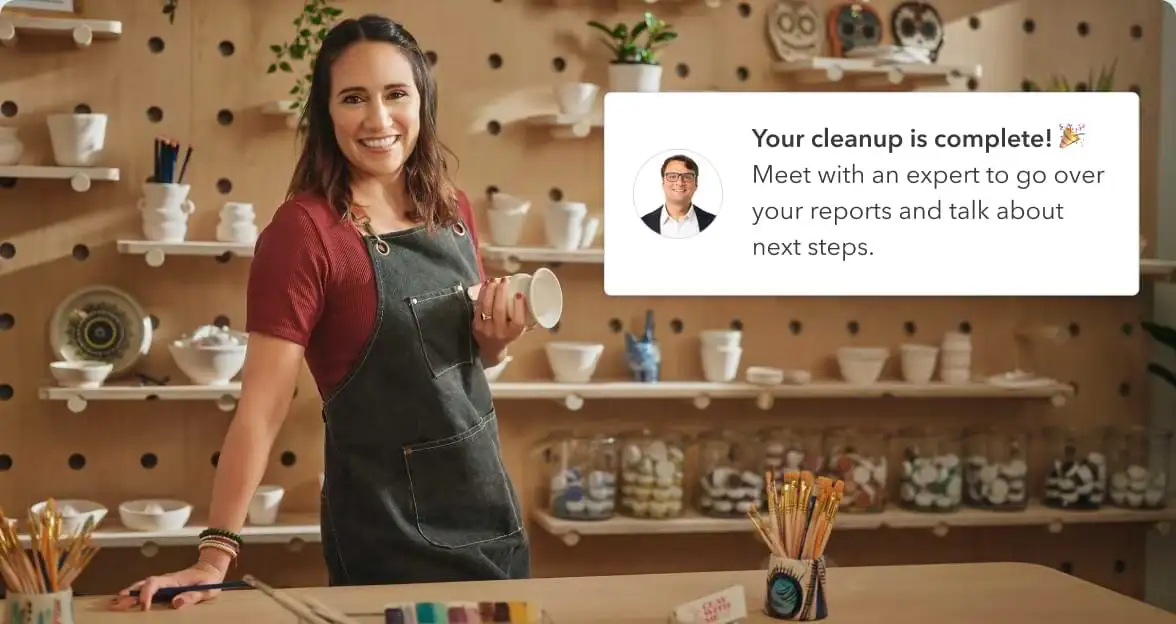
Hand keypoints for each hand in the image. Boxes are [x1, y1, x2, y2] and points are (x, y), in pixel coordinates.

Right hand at [109, 561, 225, 610]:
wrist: (210, 569)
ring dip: (128, 595)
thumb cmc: (209, 580)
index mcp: (175, 580)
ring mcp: (163, 583)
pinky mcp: (163, 587)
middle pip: (143, 584)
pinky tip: (124, 602)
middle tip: (117, 604)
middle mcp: (166, 580)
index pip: (155, 583)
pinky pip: (146, 590)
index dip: (147, 593)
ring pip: (141, 586)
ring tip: (114, 604)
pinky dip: (134, 595)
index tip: (143, 606)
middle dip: (130, 594)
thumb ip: (193, 596)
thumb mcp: (206, 590)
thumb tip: (176, 604)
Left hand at [472, 277, 527, 357]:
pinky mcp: (476, 325)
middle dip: (501, 292)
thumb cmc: (508, 335)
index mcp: (513, 333)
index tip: (519, 293)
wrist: (491, 349)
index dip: (519, 306)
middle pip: (500, 310)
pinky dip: (482, 294)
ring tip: (493, 280)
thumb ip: (523, 315)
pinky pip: (478, 307)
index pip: (518, 321)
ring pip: (487, 306)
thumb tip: (528, 291)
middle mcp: (499, 332)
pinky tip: (485, 286)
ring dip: (490, 290)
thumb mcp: (519, 329)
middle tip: (504, 279)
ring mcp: (486, 329)